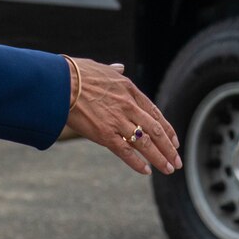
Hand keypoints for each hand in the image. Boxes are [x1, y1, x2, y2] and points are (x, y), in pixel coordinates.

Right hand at [63, 58, 180, 175]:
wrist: (60, 82)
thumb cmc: (76, 73)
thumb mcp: (101, 67)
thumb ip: (114, 71)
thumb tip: (120, 67)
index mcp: (130, 90)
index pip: (155, 112)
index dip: (167, 129)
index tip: (174, 141)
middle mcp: (128, 106)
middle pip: (155, 130)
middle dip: (168, 148)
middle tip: (177, 161)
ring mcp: (118, 121)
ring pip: (145, 143)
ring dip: (160, 158)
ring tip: (169, 169)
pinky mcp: (105, 134)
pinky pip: (126, 151)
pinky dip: (137, 163)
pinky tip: (146, 171)